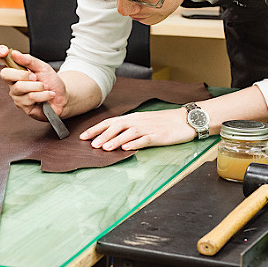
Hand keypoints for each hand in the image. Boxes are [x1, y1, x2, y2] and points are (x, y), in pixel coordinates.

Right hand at [0, 44, 67, 120]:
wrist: (62, 97)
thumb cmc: (51, 82)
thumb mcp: (42, 67)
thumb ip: (29, 60)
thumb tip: (14, 53)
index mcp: (16, 71)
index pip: (4, 61)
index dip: (0, 54)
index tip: (4, 51)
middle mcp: (14, 83)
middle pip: (6, 74)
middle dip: (23, 74)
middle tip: (35, 77)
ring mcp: (17, 96)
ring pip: (21, 87)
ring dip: (38, 86)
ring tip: (45, 87)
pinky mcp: (23, 107)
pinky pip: (30, 98)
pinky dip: (43, 95)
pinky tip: (48, 95)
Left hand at [79, 107, 195, 150]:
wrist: (184, 120)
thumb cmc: (163, 122)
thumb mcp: (143, 122)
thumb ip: (128, 128)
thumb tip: (112, 136)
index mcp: (132, 118)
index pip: (110, 122)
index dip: (96, 129)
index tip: (83, 136)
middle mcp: (137, 121)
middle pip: (116, 127)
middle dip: (102, 136)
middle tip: (91, 144)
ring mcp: (147, 128)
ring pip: (128, 133)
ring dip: (115, 140)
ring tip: (104, 148)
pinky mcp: (158, 136)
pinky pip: (144, 139)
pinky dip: (134, 143)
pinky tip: (126, 148)